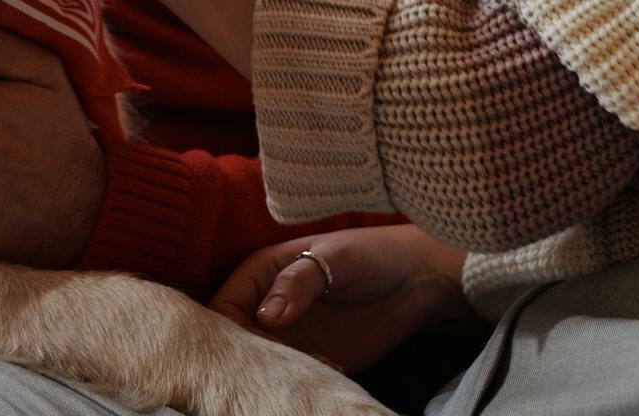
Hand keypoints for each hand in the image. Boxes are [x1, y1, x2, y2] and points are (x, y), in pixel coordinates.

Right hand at [209, 226, 471, 376]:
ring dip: (280, 375)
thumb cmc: (371, 254)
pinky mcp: (312, 358)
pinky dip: (303, 384)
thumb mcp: (336, 256)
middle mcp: (266, 306)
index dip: (230, 330)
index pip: (223, 307)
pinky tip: (332, 371)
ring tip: (316, 368)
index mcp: (260, 273)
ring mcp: (288, 335)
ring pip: (261, 365)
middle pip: (235, 342)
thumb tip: (266, 317)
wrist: (415, 280)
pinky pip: (292, 378)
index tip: (260, 344)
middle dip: (254, 360)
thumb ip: (298, 281)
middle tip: (288, 365)